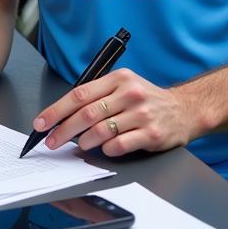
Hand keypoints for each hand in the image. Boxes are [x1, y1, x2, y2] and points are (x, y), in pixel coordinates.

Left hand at [35, 69, 195, 157]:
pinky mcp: (151, 133)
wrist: (185, 109)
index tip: (42, 123)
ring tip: (80, 145)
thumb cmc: (148, 100)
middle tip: (51, 141)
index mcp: (118, 78)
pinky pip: (119, 145)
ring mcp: (141, 113)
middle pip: (86, 113)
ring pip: (101, 130)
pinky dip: (107, 149)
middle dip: (63, 130)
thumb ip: (100, 96)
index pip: (79, 94)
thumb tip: (65, 114)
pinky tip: (106, 148)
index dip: (57, 110)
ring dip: (85, 141)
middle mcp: (129, 93)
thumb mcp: (124, 86)